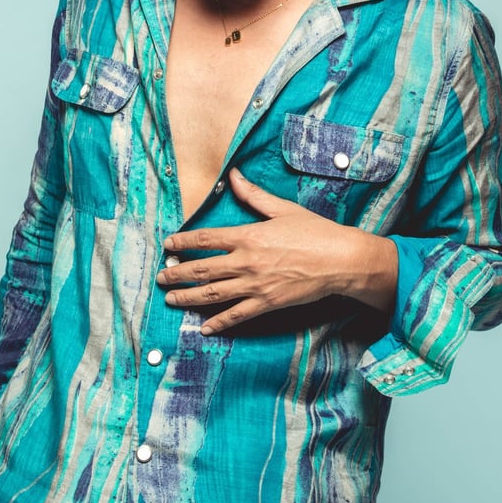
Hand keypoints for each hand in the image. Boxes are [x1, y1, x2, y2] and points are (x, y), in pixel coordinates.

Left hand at [156, 168, 396, 333]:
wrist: (340, 260)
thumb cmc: (314, 232)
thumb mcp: (282, 209)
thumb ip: (253, 195)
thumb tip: (233, 175)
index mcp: (248, 236)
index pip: (206, 239)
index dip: (183, 242)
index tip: (168, 245)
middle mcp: (246, 261)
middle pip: (202, 269)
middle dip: (177, 273)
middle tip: (161, 276)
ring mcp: (255, 285)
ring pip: (213, 294)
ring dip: (188, 297)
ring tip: (171, 299)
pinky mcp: (267, 303)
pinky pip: (237, 315)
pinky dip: (219, 323)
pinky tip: (204, 327)